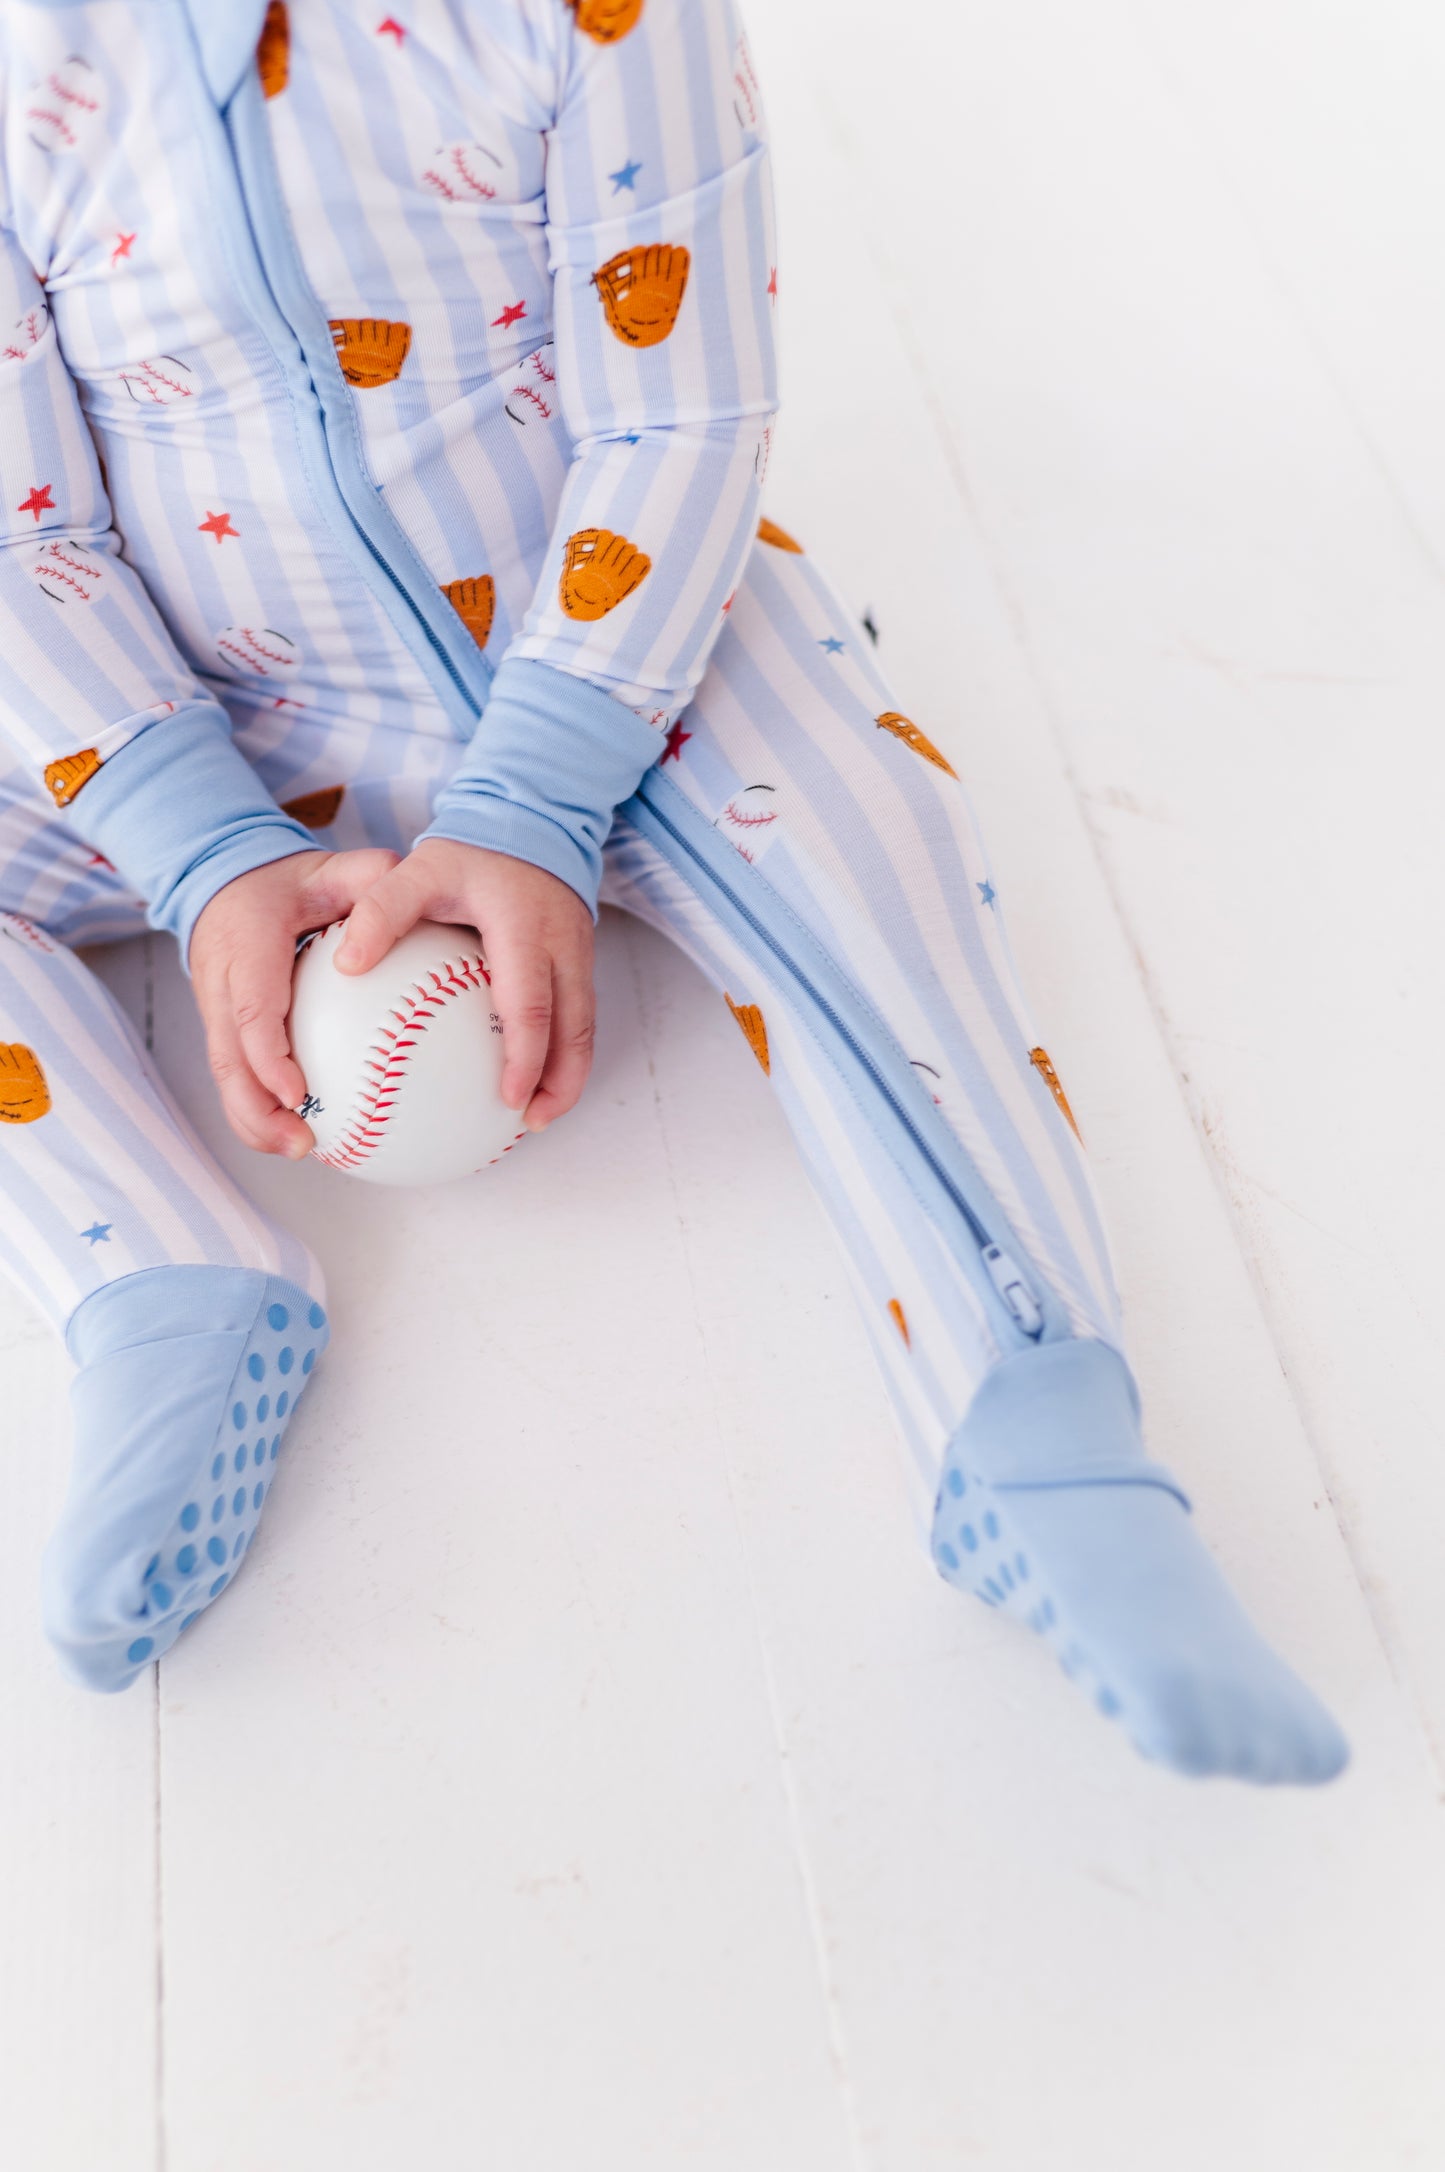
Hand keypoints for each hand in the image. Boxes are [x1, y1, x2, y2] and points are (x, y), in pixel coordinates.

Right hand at [191, 847, 399, 1157]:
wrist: (221, 879)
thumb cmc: (287, 880)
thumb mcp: (327, 867)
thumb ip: (366, 875)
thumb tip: (409, 886)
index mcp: (244, 945)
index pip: (252, 1008)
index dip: (267, 1055)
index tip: (296, 1094)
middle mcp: (219, 981)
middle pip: (227, 1057)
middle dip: (257, 1109)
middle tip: (301, 1144)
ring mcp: (213, 1007)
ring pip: (223, 1074)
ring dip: (253, 1120)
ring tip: (299, 1152)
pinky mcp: (219, 1025)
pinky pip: (232, 1073)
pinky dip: (256, 1109)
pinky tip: (296, 1136)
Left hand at [335, 839, 594, 1130]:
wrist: (531, 821)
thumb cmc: (469, 854)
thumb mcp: (419, 870)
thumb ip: (382, 911)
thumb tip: (345, 964)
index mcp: (525, 930)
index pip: (529, 1004)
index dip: (524, 1055)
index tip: (507, 1096)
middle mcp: (564, 946)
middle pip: (573, 1029)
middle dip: (558, 1082)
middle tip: (530, 1123)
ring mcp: (580, 954)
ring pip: (585, 1028)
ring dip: (568, 1075)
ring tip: (538, 1115)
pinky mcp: (583, 959)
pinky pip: (579, 1014)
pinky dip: (565, 1052)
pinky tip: (537, 1078)